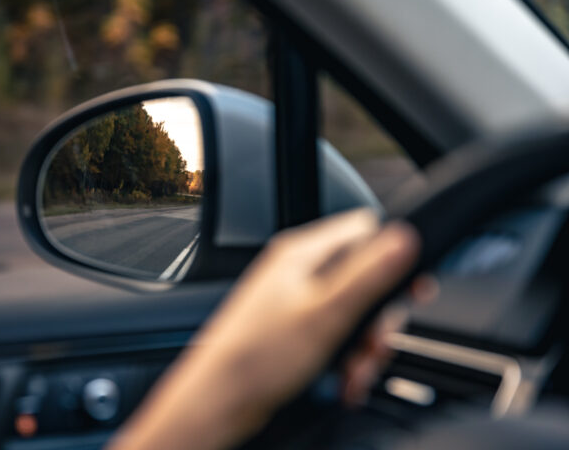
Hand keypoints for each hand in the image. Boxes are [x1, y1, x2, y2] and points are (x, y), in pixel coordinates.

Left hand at [108, 209, 420, 449]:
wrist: (220, 399)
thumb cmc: (256, 356)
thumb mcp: (325, 313)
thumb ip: (368, 273)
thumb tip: (404, 236)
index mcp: (303, 253)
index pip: (364, 231)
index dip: (394, 258)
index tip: (410, 291)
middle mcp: (299, 271)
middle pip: (365, 278)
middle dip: (377, 319)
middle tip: (373, 346)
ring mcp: (297, 300)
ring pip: (354, 312)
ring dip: (363, 346)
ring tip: (354, 373)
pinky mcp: (296, 329)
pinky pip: (336, 334)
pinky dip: (346, 358)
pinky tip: (343, 380)